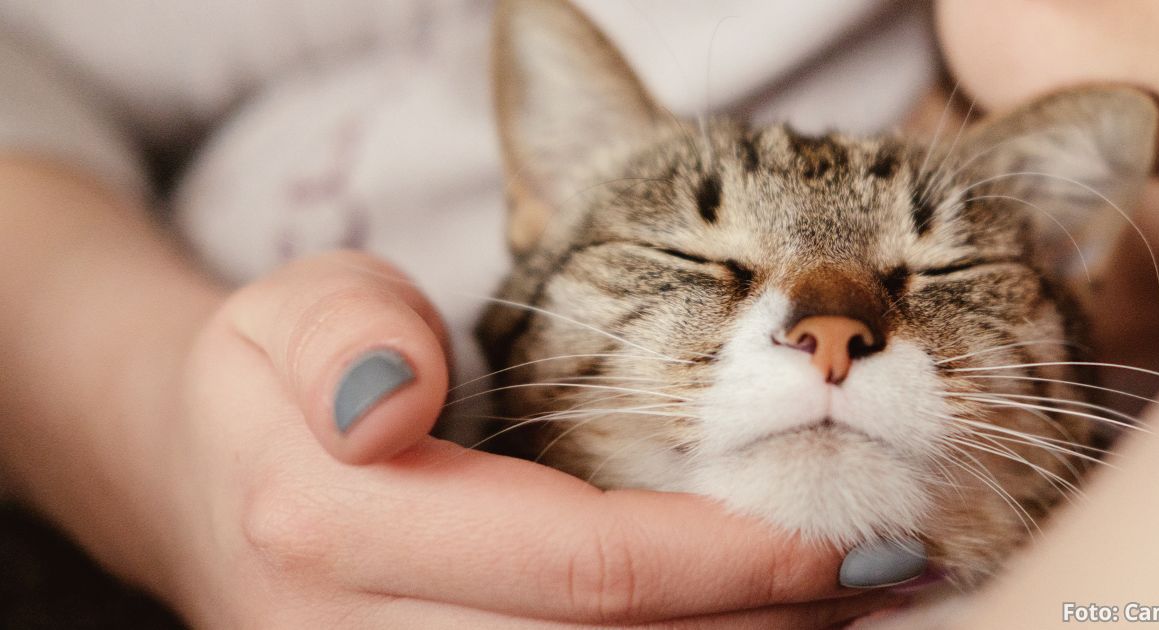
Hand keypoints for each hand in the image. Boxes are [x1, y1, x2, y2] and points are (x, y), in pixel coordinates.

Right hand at [155, 251, 905, 628]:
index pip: (579, 567)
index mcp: (330, 525)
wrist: (210, 478)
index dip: (727, 561)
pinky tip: (743, 627)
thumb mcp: (292, 309)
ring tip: (841, 607)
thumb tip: (393, 402)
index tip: (843, 536)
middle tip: (881, 573)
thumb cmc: (282, 374)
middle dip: (759, 628)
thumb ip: (343, 335)